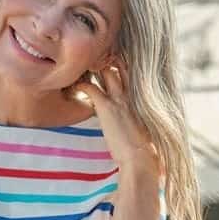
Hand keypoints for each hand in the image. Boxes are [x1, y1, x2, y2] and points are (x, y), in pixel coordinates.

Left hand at [73, 58, 161, 173]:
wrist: (141, 158)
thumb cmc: (145, 150)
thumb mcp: (145, 127)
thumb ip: (139, 116)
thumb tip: (136, 121)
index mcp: (143, 96)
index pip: (132, 71)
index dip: (121, 65)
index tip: (110, 66)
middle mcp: (133, 92)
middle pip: (120, 64)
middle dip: (107, 61)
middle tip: (93, 64)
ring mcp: (119, 98)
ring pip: (105, 71)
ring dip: (92, 70)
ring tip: (81, 72)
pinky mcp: (106, 107)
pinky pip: (90, 87)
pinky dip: (80, 85)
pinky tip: (73, 88)